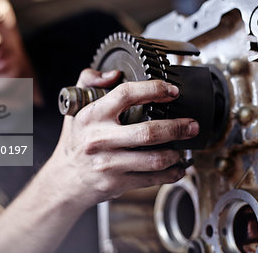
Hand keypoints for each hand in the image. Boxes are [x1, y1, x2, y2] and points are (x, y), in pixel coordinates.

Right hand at [48, 68, 198, 207]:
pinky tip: (177, 166)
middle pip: (148, 132)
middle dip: (177, 127)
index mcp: (91, 116)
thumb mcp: (74, 106)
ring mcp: (109, 163)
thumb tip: (113, 74)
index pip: (125, 95)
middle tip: (192, 124)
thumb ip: (89, 80)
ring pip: (154, 158)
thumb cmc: (76, 140)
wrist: (66, 178)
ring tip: (185, 146)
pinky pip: (152, 178)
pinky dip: (172, 173)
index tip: (171, 91)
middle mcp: (100, 139)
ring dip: (177, 152)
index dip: (153, 89)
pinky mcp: (117, 183)